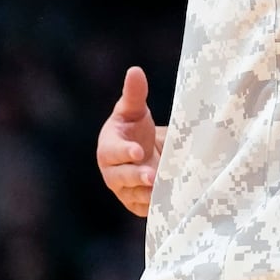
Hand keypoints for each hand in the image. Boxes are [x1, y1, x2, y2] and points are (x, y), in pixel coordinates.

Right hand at [96, 66, 164, 216]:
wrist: (141, 152)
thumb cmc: (135, 128)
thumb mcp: (134, 111)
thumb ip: (134, 94)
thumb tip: (135, 70)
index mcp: (108, 148)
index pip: (112, 152)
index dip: (124, 152)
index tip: (138, 151)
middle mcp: (113, 171)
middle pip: (121, 177)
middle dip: (136, 176)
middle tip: (153, 176)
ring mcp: (124, 189)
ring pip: (133, 196)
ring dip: (148, 194)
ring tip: (164, 189)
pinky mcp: (137, 203)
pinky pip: (145, 208)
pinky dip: (156, 207)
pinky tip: (171, 202)